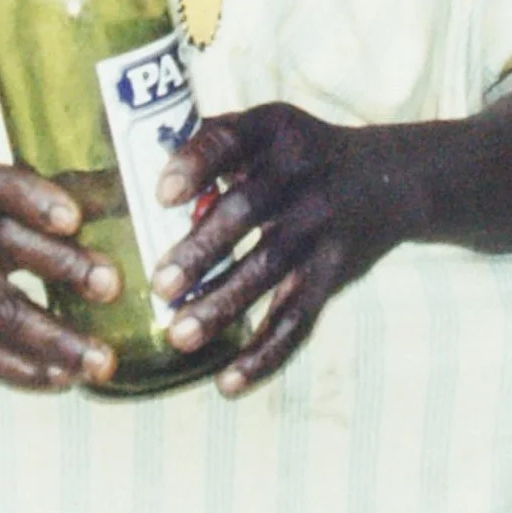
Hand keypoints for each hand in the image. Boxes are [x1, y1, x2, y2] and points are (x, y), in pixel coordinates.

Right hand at [0, 163, 120, 389]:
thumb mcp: (6, 194)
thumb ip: (52, 205)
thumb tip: (125, 217)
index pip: (5, 187)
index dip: (37, 201)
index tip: (74, 219)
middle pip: (7, 248)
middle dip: (62, 268)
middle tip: (111, 286)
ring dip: (54, 341)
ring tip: (99, 361)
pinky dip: (26, 371)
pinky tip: (65, 378)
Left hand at [149, 103, 405, 393]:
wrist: (387, 180)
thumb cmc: (297, 156)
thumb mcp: (266, 129)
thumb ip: (207, 142)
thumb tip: (123, 157)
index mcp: (274, 130)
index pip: (230, 140)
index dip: (195, 165)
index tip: (161, 194)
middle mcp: (302, 175)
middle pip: (247, 212)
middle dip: (202, 251)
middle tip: (159, 285)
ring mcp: (321, 226)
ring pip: (269, 271)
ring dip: (222, 306)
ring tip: (178, 336)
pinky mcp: (334, 273)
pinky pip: (298, 318)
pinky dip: (264, 355)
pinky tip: (227, 383)